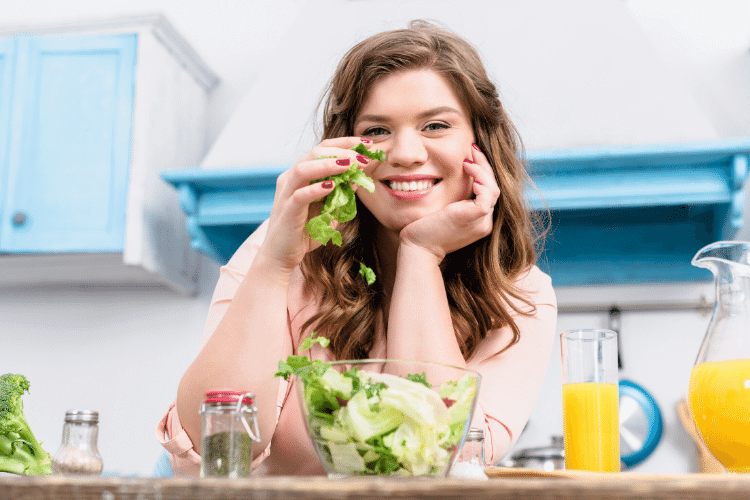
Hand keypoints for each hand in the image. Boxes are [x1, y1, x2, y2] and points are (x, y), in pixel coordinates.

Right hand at [258, 137, 373, 274]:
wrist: (281, 256)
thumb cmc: (305, 231)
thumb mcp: (329, 208)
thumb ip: (342, 192)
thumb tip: (360, 175)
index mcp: (301, 174)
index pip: (323, 149)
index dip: (346, 143)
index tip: (368, 144)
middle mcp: (291, 178)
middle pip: (315, 153)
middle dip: (342, 151)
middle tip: (364, 156)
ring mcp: (286, 193)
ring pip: (304, 169)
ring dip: (329, 164)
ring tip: (350, 164)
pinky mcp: (286, 210)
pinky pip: (300, 195)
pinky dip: (316, 189)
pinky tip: (333, 186)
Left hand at [398, 146, 499, 262]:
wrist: (418, 248)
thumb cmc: (423, 230)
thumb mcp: (442, 210)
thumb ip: (453, 198)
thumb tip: (448, 175)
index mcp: (478, 221)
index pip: (488, 191)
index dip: (482, 172)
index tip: (470, 156)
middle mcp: (484, 223)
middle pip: (493, 188)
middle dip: (484, 166)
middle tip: (472, 148)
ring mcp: (481, 222)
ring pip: (493, 190)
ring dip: (482, 170)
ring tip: (468, 158)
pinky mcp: (473, 219)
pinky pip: (486, 197)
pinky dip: (481, 181)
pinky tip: (468, 171)